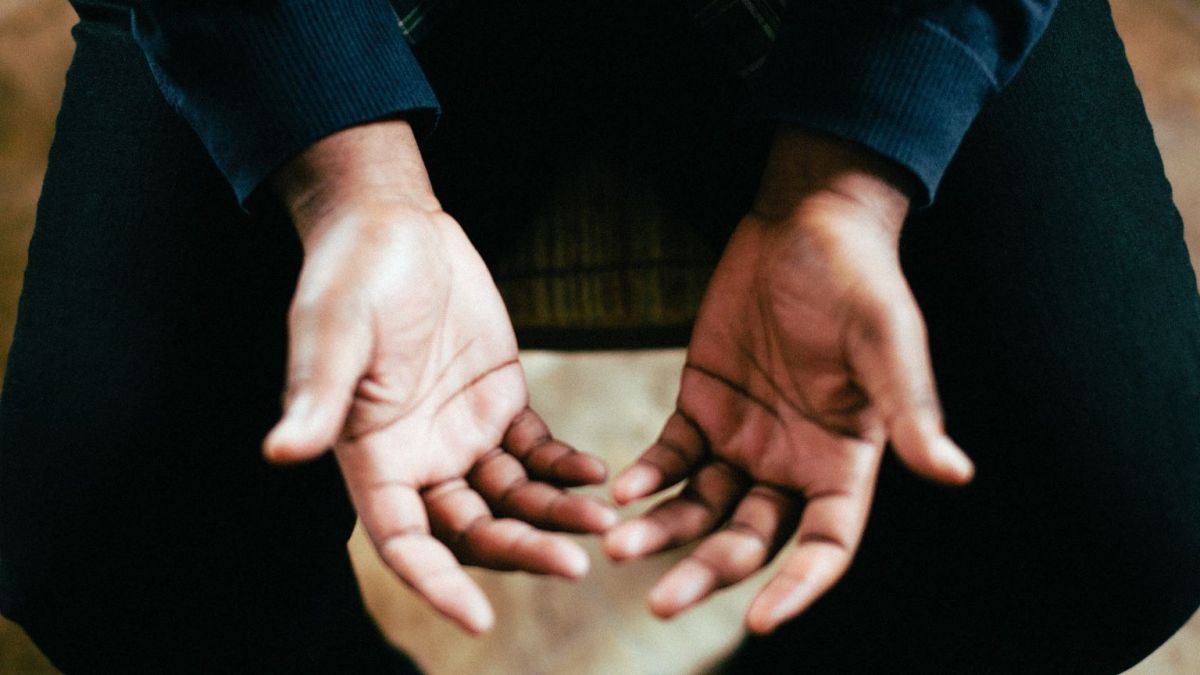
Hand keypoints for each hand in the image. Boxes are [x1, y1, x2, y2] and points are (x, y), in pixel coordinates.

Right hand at [262, 120, 615, 633]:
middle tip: (576, 566)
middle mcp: (419, 458)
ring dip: (556, 515)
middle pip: (471, 531)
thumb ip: (320, 394)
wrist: (395, 224)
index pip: (402, 541)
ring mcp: (462, 433)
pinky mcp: (500, 401)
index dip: (435, 584)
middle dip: (521, 552)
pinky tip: (599, 473)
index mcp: (372, 455)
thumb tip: (282, 450)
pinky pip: (537, 451)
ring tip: (607, 521)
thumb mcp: (333, 329)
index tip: (479, 620)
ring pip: (513, 499)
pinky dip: (566, 467)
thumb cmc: (351, 272)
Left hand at [604, 130, 973, 633]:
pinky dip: (648, 476)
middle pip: (751, 539)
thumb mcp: (887, 340)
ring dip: (663, 531)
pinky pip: (672, 456)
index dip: (798, 586)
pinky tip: (622, 489)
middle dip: (708, 572)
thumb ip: (908, 408)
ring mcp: (744, 438)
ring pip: (701, 506)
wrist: (806, 222)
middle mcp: (793, 463)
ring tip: (619, 547)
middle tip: (659, 603)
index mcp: (846, 460)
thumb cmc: (860, 280)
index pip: (826, 545)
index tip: (759, 620)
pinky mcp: (702, 405)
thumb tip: (954, 472)